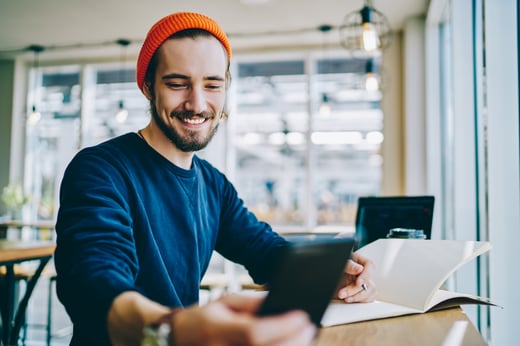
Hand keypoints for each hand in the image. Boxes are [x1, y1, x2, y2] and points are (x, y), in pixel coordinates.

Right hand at [172, 293, 316, 345]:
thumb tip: (282, 303)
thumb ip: (252, 303)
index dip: (282, 326)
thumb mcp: (223, 303)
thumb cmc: (202, 320)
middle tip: (310, 328)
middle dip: (294, 341)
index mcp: (215, 330)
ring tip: (304, 338)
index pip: (254, 333)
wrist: (175, 342)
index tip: (303, 316)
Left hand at [335, 252, 376, 302]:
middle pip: (368, 281)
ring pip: (370, 292)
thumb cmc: (331, 266)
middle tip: (342, 293)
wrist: (323, 277)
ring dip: (357, 297)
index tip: (358, 282)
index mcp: (359, 261)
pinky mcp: (360, 293)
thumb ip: (349, 265)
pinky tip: (349, 300)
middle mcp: (362, 272)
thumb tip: (359, 269)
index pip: (369, 265)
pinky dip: (359, 301)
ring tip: (345, 299)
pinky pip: (367, 299)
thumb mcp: (339, 263)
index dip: (366, 275)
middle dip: (355, 289)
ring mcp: (363, 283)